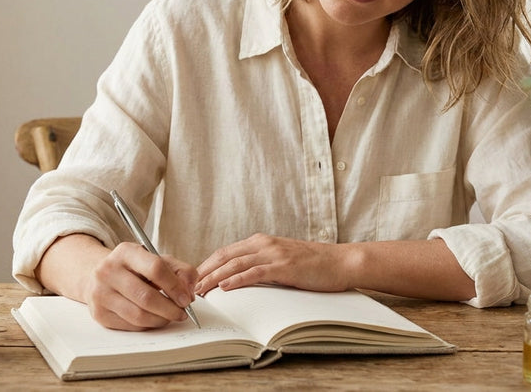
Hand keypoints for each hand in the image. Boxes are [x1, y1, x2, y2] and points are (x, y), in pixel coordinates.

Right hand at [82, 242, 197, 330]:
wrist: (99, 276)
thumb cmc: (133, 268)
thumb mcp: (156, 260)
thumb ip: (180, 270)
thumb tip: (189, 291)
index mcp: (126, 252)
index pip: (155, 268)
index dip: (175, 287)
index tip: (186, 298)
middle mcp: (108, 271)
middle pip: (146, 297)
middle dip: (170, 309)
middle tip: (182, 313)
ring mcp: (101, 293)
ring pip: (138, 315)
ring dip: (161, 320)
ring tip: (170, 316)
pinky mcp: (99, 313)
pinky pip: (130, 326)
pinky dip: (147, 325)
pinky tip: (153, 318)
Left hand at [195, 233, 348, 295]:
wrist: (340, 262)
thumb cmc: (313, 265)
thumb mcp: (282, 260)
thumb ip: (262, 265)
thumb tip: (240, 279)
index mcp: (261, 241)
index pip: (226, 252)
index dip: (207, 264)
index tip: (194, 278)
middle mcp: (264, 243)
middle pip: (225, 256)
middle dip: (205, 271)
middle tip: (189, 287)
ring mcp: (274, 253)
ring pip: (235, 264)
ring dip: (215, 277)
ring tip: (201, 290)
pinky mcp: (284, 266)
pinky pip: (255, 272)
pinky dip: (237, 279)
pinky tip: (225, 288)